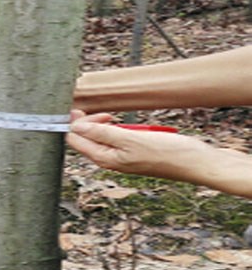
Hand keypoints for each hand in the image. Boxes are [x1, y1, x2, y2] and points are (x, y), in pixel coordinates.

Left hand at [67, 114, 217, 184]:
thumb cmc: (166, 153)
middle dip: (88, 122)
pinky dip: (116, 129)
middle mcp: (110, 160)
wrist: (195, 162)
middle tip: (105, 113)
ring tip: (113, 118)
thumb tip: (76, 126)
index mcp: (105, 159)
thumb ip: (101, 133)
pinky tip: (125, 125)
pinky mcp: (133, 152)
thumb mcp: (130, 139)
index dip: (73, 123)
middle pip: (85, 138)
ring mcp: (122, 157)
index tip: (80, 107)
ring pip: (101, 137)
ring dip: (103, 125)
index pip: (74, 139)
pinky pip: (116, 138)